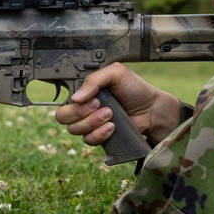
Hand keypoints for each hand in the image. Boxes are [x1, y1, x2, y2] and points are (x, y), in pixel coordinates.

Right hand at [54, 63, 180, 146]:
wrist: (151, 110)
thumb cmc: (135, 89)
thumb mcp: (116, 73)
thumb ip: (94, 79)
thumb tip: (75, 98)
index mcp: (84, 91)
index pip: (62, 97)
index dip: (70, 100)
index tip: (86, 98)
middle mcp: (83, 107)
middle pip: (62, 116)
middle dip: (80, 112)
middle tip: (99, 105)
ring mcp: (89, 123)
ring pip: (74, 129)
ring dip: (92, 122)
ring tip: (110, 114)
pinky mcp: (98, 136)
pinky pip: (87, 140)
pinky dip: (99, 134)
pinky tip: (112, 127)